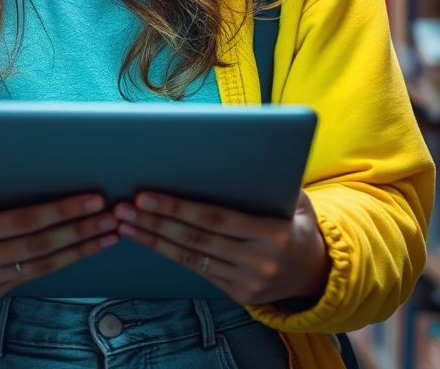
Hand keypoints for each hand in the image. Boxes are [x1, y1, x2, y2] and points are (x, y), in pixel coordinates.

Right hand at [0, 192, 118, 305]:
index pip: (21, 221)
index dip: (60, 210)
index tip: (90, 198)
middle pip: (39, 246)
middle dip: (80, 229)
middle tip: (113, 213)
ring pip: (41, 266)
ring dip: (80, 249)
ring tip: (111, 233)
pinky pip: (31, 277)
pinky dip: (61, 263)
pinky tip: (85, 249)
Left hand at [112, 188, 330, 306]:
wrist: (317, 272)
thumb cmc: (297, 222)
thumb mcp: (297, 198)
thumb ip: (271, 179)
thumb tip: (245, 144)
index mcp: (273, 234)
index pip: (215, 219)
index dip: (178, 208)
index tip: (146, 196)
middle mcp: (260, 262)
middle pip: (196, 239)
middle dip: (155, 222)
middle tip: (122, 208)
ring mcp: (248, 283)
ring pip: (191, 257)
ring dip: (153, 239)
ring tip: (125, 223)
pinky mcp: (238, 295)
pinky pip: (198, 270)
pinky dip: (169, 254)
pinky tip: (147, 240)